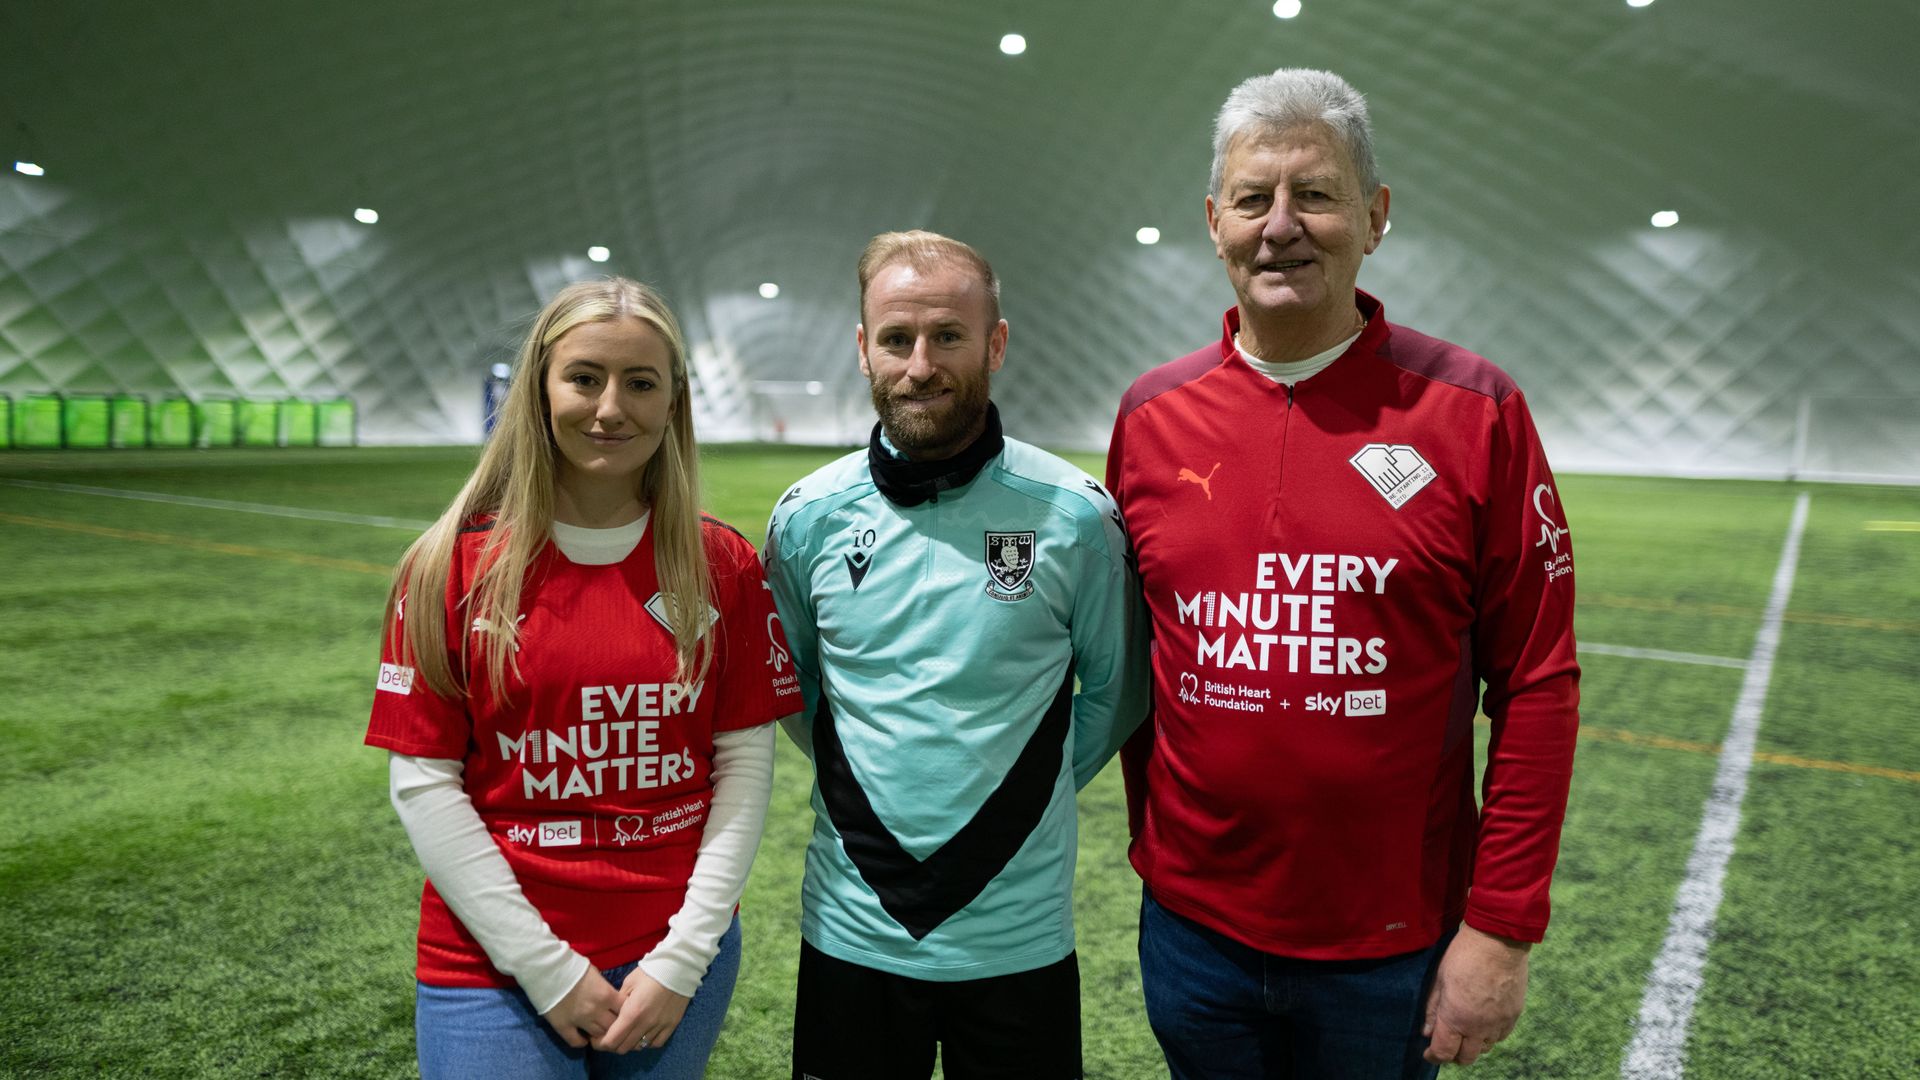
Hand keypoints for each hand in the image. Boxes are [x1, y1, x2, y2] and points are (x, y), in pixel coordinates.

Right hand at [540, 968, 623, 1048]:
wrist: (547, 968)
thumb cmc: (573, 966)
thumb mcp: (595, 973)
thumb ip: (604, 987)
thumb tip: (609, 996)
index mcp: (606, 995)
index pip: (626, 1010)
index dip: (626, 1012)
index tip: (623, 1011)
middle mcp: (596, 1010)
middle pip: (614, 1026)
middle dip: (615, 1025)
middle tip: (611, 1023)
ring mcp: (580, 1020)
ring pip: (598, 1035)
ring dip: (600, 1034)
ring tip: (598, 1031)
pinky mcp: (563, 1026)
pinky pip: (576, 1042)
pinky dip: (581, 1042)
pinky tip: (583, 1038)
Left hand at [595, 967, 692, 1053]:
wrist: (678, 967)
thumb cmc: (650, 972)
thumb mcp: (628, 983)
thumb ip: (618, 1002)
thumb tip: (613, 1015)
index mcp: (632, 1013)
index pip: (611, 1041)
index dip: (600, 1043)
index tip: (597, 1038)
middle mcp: (645, 1024)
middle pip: (623, 1048)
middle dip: (613, 1045)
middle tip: (611, 1035)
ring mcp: (660, 1026)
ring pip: (639, 1047)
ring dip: (630, 1043)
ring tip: (628, 1033)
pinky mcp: (671, 1025)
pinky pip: (655, 1043)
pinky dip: (647, 1042)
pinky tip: (644, 1033)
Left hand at [1422, 924, 1529, 1065]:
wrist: (1499, 941)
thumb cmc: (1463, 955)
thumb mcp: (1439, 979)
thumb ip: (1432, 1008)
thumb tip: (1427, 1031)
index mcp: (1456, 1018)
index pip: (1443, 1052)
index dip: (1433, 1056)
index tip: (1428, 1052)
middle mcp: (1478, 1027)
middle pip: (1466, 1057)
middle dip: (1453, 1055)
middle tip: (1447, 1043)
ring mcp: (1499, 1023)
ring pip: (1485, 1048)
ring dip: (1473, 1045)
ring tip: (1465, 1032)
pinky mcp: (1514, 1015)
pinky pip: (1501, 1036)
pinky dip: (1490, 1036)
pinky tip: (1484, 1024)